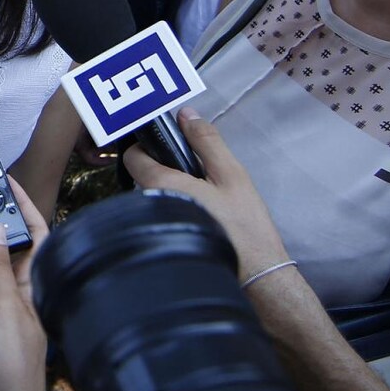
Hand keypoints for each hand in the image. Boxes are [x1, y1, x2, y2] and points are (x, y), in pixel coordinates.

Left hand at [124, 110, 290, 276]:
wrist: (256, 276)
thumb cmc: (245, 226)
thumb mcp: (231, 175)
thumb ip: (206, 141)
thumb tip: (186, 114)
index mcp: (161, 186)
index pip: (133, 157)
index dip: (148, 144)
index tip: (170, 143)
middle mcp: (148, 208)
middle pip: (142, 175)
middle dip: (165, 167)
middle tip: (196, 171)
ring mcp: (153, 228)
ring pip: (153, 194)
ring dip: (172, 187)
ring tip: (204, 194)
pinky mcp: (162, 242)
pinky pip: (160, 213)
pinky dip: (175, 205)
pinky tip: (201, 213)